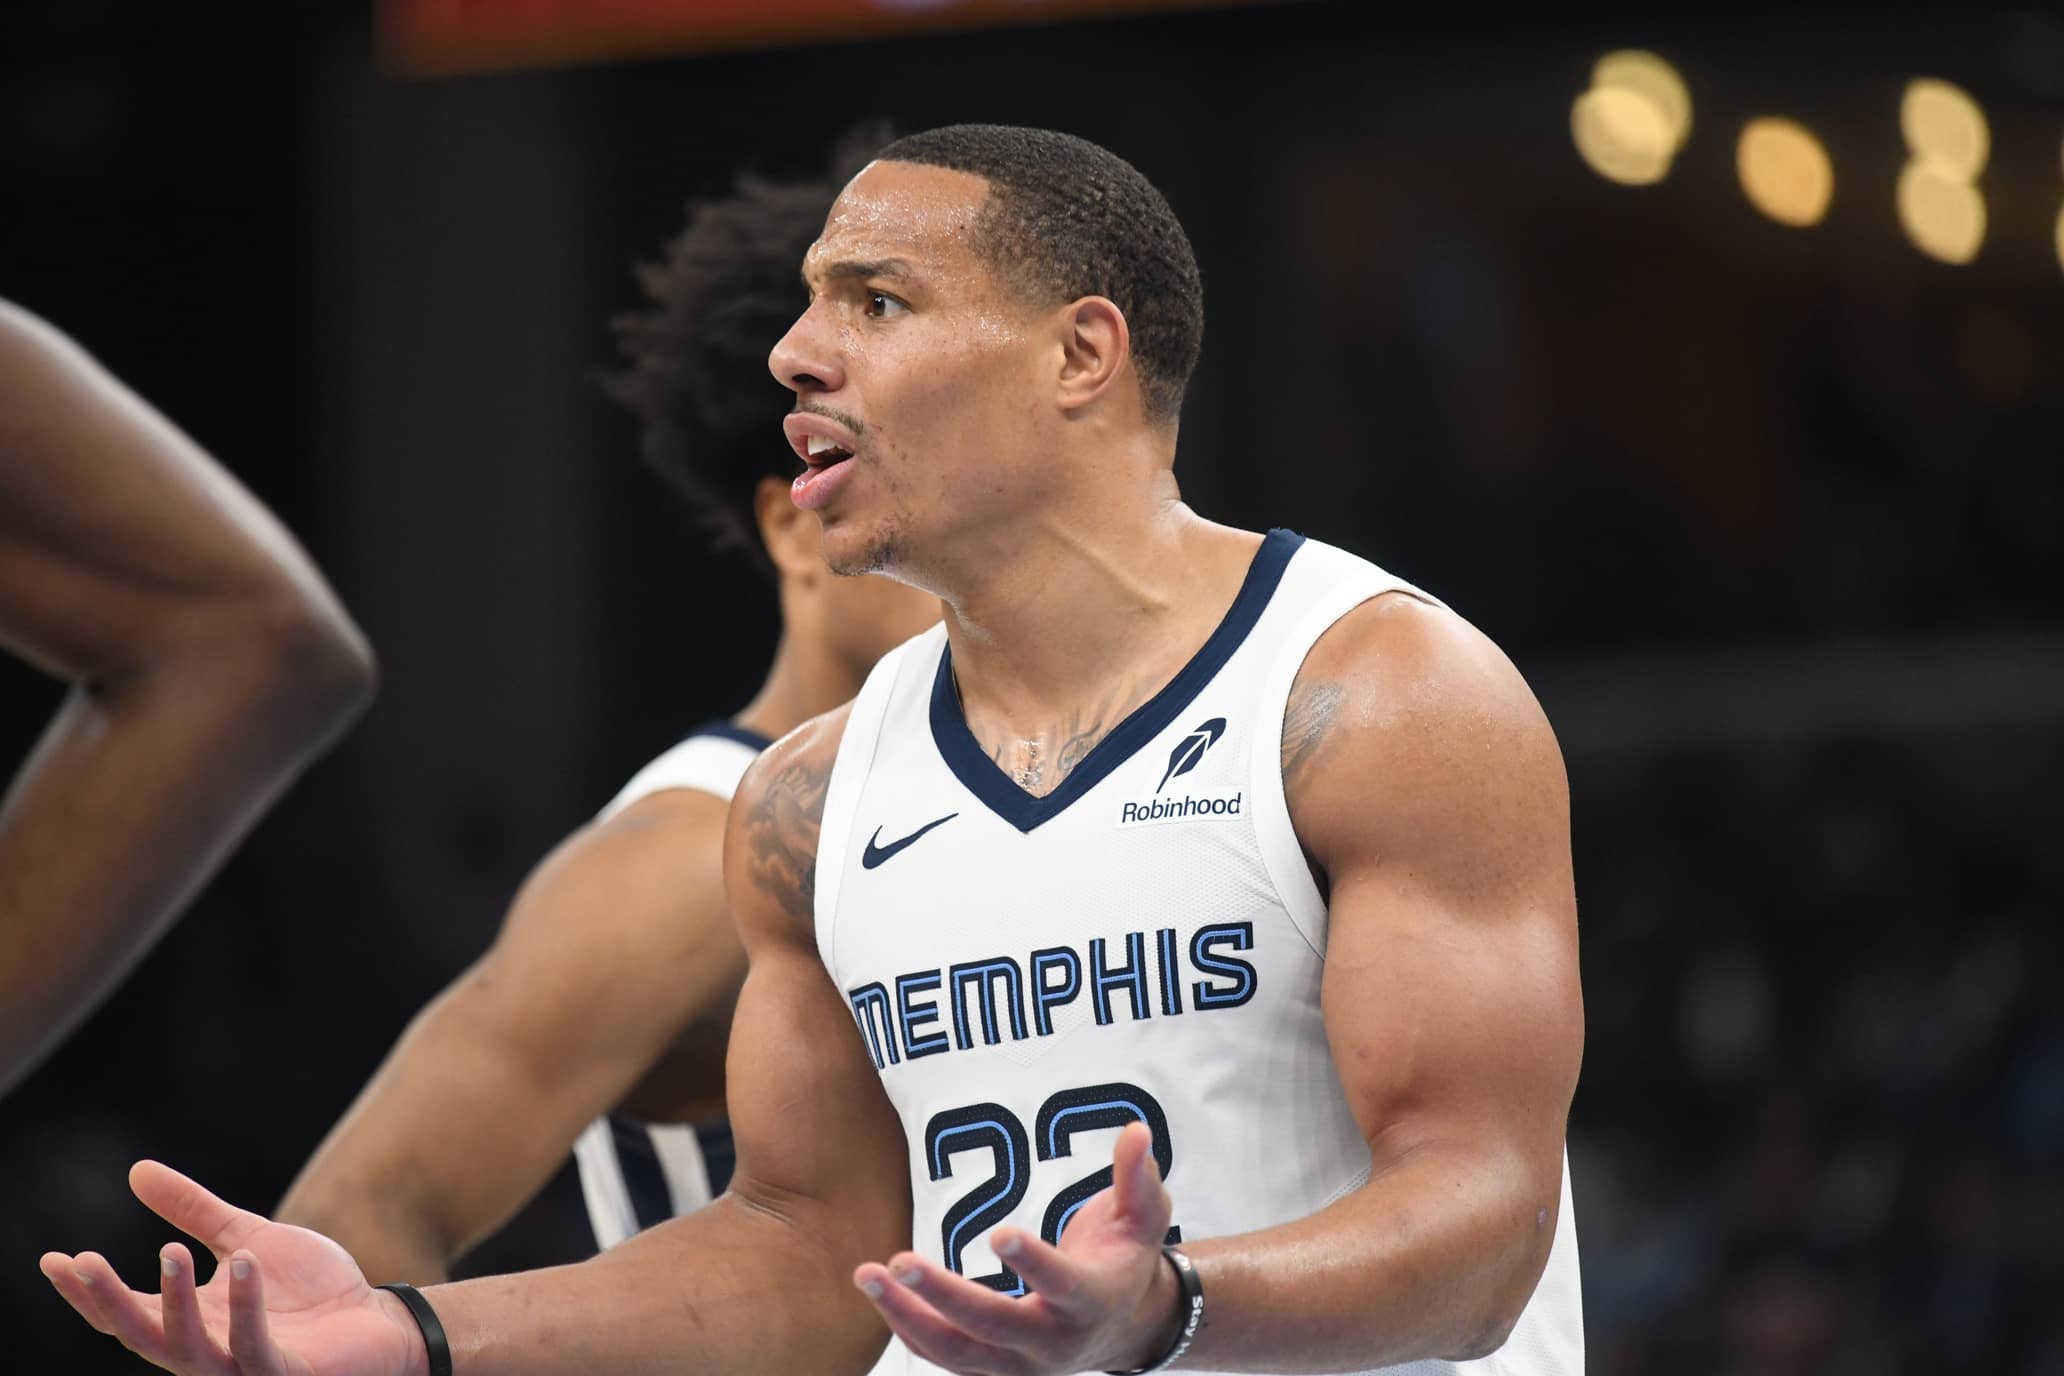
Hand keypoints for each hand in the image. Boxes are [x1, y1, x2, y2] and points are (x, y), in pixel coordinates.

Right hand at [40, 1160, 424, 1375]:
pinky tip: (244, 1263)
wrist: (375, 1320)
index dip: (88, 1290)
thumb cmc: (307, 1290)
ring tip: (170, 1248)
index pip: (127, 1312)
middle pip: (141, 1336)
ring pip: (190, 1349)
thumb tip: (138, 1170)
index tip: (53, 1258)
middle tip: (84, 1262)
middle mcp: (207, 1352)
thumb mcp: (247, 1237)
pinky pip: (256, 1347)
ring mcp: (243, 1369)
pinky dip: (247, 1307)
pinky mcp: (285, 1373)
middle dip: (108, 1303)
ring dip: (175, 1301)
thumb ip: (196, 1211)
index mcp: (191, 1321)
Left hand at [855, 1121, 1182, 1374]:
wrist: (1127, 1326)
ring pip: (957, 1352)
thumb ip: (1138, 1177)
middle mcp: (1054, 1342)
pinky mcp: (996, 1371)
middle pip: (993, 1326)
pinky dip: (911, 1332)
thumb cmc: (1128, 1257)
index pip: (1061, 1285)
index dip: (1032, 1263)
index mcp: (1092, 1301)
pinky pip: (946, 1359)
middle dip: (943, 1296)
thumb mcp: (1146, 1217)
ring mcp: (1021, 1364)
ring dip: (907, 1317)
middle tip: (898, 1262)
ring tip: (866, 1275)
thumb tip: (1136, 1131)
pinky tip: (881, 1296)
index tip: (996, 1233)